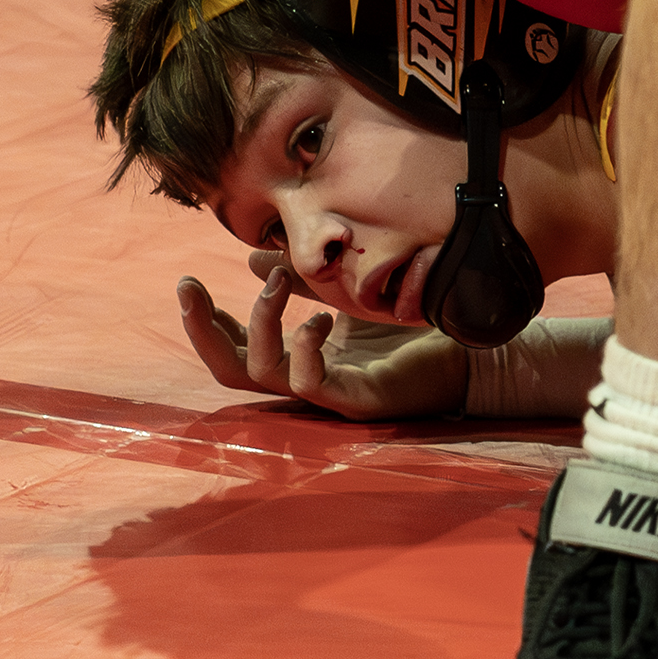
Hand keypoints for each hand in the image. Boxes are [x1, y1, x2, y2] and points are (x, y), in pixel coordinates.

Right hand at [176, 268, 468, 420]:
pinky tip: (318, 320)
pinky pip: (312, 384)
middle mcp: (303, 380)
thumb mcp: (343, 293)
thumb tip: (252, 256)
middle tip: (189, 287)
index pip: (233, 346)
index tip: (189, 283)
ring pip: (263, 373)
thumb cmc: (406, 328)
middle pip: (230, 369)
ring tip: (279, 281)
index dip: (206, 319)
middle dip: (202, 329)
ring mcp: (328, 396)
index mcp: (296, 357)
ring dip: (260, 321)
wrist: (468, 354)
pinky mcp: (357, 402)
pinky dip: (306, 349)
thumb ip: (301, 277)